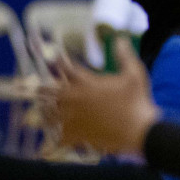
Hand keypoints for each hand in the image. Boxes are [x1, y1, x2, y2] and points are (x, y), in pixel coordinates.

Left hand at [50, 37, 160, 155]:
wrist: (141, 130)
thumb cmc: (138, 100)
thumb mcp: (134, 74)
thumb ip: (125, 55)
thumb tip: (120, 38)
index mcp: (85, 82)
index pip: (64, 67)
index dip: (59, 62)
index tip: (56, 58)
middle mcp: (74, 99)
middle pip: (48, 91)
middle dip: (43, 90)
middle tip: (38, 90)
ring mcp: (73, 118)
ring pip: (48, 114)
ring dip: (45, 112)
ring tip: (42, 112)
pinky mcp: (76, 134)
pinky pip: (58, 138)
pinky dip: (54, 140)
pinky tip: (50, 141)